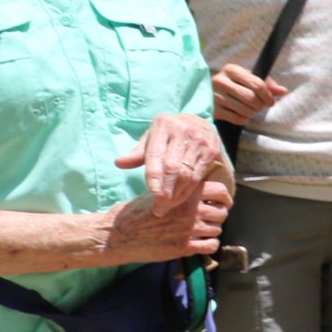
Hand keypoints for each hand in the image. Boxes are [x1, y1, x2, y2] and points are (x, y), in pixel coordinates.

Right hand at [105, 180, 233, 262]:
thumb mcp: (157, 193)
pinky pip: (211, 246)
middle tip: (210, 219)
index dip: (224, 198)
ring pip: (218, 229)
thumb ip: (179, 191)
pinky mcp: (183, 247)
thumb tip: (198, 190)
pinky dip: (209, 245)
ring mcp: (188, 229)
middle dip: (218, 215)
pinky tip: (200, 243)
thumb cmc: (134, 213)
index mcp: (183, 193)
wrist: (117, 235)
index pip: (220, 191)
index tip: (222, 202)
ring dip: (212, 230)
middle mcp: (189, 210)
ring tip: (201, 231)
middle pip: (222, 212)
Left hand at [114, 114, 230, 211]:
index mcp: (163, 125)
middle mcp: (183, 131)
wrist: (198, 122)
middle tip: (158, 209)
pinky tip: (181, 198)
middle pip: (173, 168)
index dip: (153, 177)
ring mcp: (199, 141)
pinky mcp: (212, 150)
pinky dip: (189, 190)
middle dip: (165, 191)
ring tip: (167, 207)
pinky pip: (198, 175)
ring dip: (177, 194)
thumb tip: (119, 164)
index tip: (152, 194)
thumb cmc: (167, 134)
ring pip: (187, 174)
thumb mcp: (151, 138)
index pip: (156, 156)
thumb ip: (137, 153)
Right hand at [209, 63, 287, 126]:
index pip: (257, 84)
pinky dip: (244, 119)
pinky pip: (237, 119)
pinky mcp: (212, 110)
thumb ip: (267, 83)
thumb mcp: (248, 78)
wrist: (207, 93)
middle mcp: (220, 81)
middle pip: (251, 98)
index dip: (268, 95)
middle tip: (260, 106)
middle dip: (260, 105)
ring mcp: (214, 96)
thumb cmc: (234, 84)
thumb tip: (283, 91)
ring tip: (252, 110)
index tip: (270, 101)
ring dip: (253, 112)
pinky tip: (243, 114)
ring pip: (244, 110)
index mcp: (231, 69)